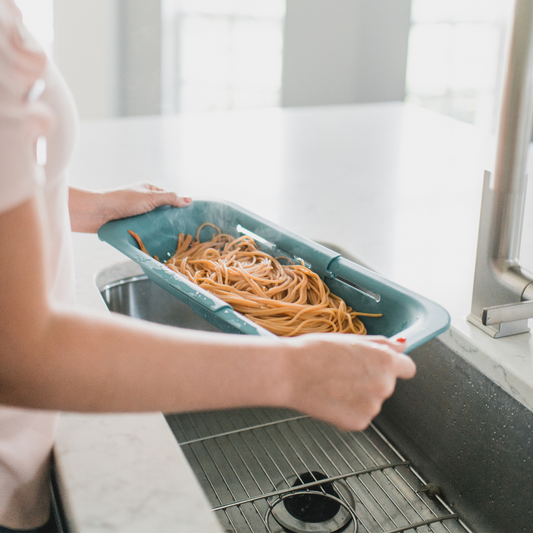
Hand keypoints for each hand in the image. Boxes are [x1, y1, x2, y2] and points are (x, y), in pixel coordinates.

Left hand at [69, 183, 191, 232]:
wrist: (98, 213)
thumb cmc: (123, 200)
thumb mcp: (150, 197)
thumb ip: (170, 198)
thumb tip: (189, 200)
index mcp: (150, 190)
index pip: (170, 198)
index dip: (180, 206)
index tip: (190, 218)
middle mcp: (145, 201)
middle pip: (164, 212)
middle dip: (171, 221)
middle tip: (184, 232)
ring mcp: (139, 214)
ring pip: (155, 223)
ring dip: (161, 230)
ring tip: (173, 240)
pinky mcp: (133, 225)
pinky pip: (147, 231)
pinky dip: (152, 236)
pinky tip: (160, 243)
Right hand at [282, 334, 415, 430]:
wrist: (290, 372)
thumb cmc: (315, 352)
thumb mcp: (351, 339)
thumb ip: (381, 344)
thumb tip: (401, 345)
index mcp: (385, 361)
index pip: (408, 368)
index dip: (394, 366)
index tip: (381, 367)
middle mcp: (384, 385)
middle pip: (386, 385)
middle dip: (370, 380)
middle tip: (343, 372)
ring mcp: (372, 407)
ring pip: (370, 401)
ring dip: (358, 396)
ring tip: (332, 384)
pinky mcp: (358, 423)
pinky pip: (358, 416)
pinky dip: (347, 411)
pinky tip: (330, 399)